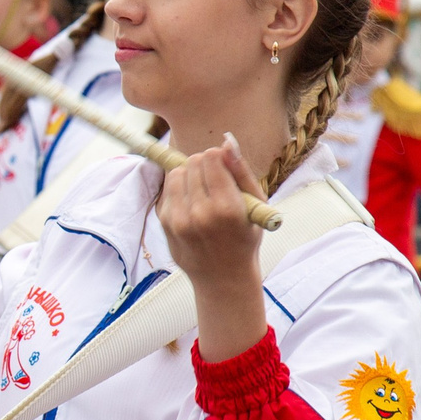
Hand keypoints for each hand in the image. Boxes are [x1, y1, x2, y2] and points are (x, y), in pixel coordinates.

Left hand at [158, 133, 267, 363]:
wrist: (223, 278)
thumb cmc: (244, 238)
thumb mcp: (255, 206)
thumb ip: (241, 171)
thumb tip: (227, 140)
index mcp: (226, 208)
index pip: (210, 159)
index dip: (218, 158)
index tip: (224, 168)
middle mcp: (199, 214)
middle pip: (192, 162)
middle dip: (204, 165)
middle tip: (215, 182)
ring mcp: (178, 220)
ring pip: (176, 172)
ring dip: (189, 175)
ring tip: (203, 192)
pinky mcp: (165, 223)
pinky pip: (167, 188)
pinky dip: (179, 188)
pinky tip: (192, 203)